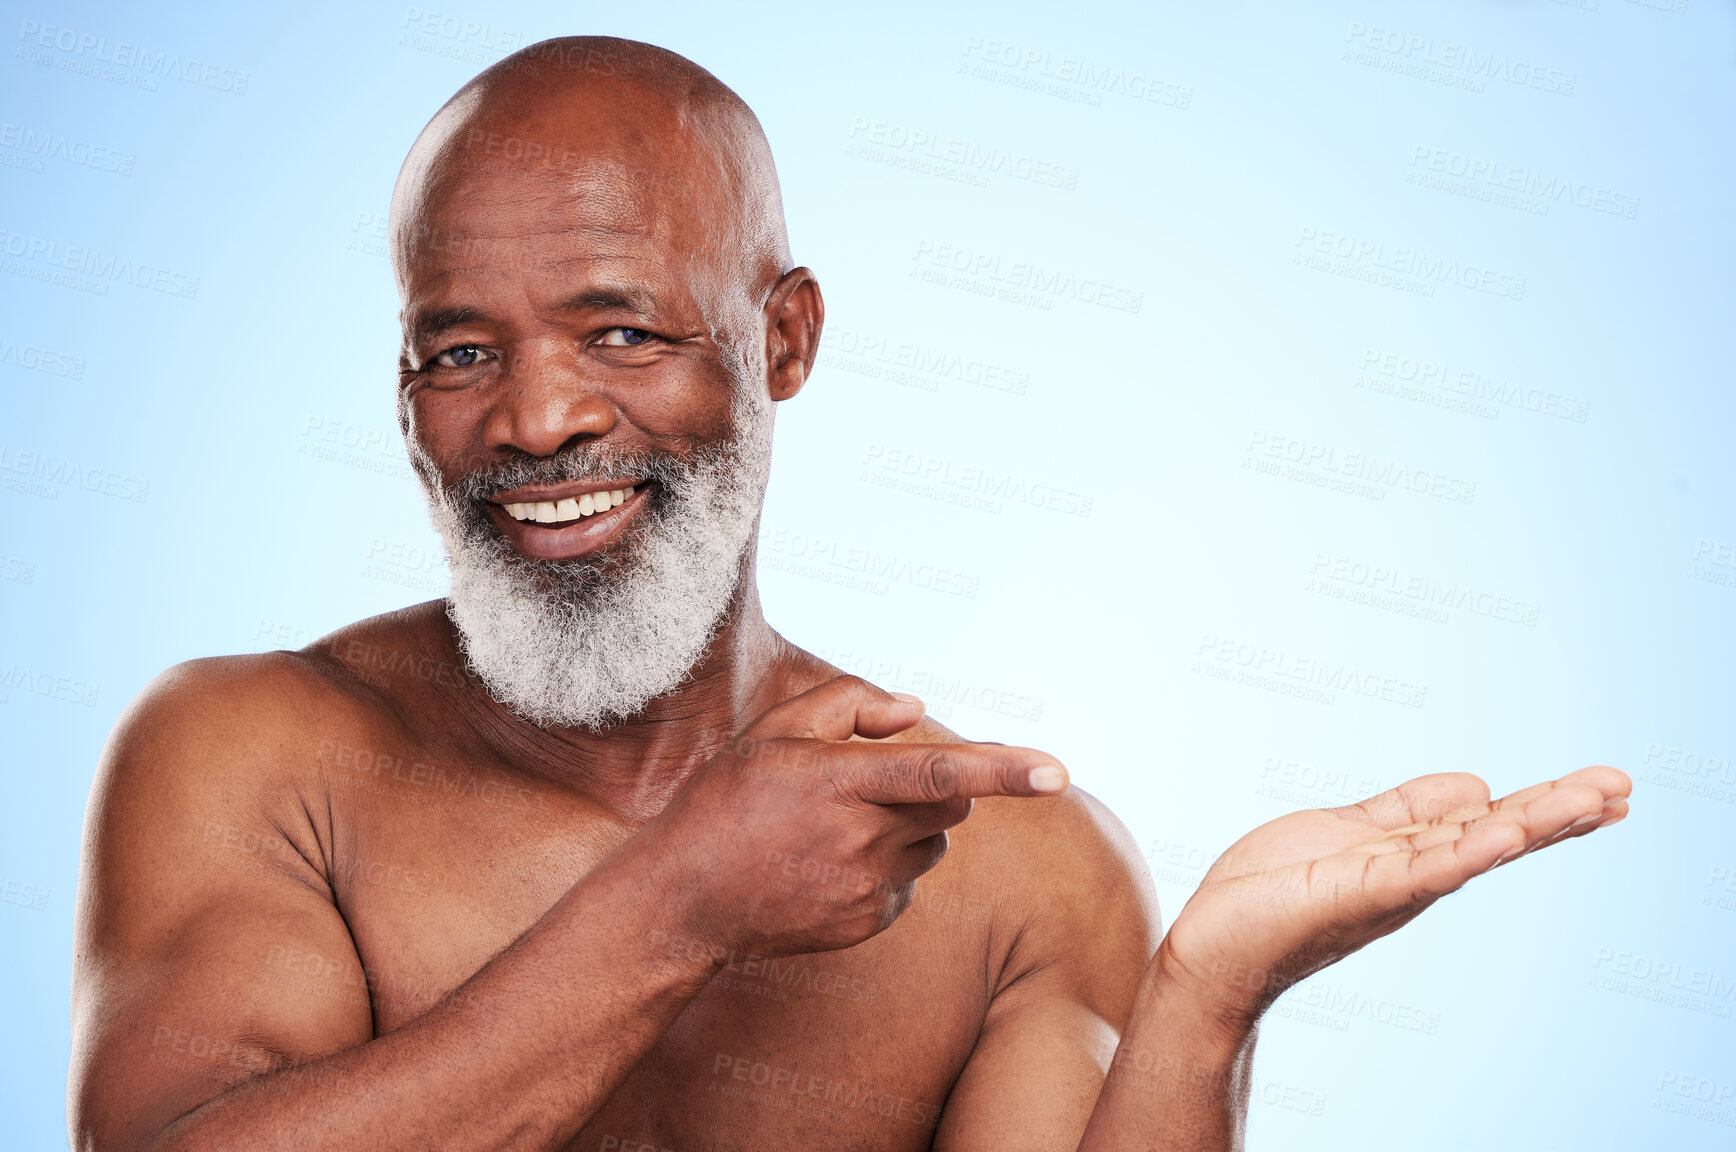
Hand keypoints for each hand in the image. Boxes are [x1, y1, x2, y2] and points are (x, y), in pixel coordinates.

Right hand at [642, 675, 1067, 960]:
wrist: (686, 899)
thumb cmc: (728, 800)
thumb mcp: (774, 730)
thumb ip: (849, 702)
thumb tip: (914, 712)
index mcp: (840, 782)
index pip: (936, 770)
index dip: (1003, 769)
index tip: (1057, 771)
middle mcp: (861, 839)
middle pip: (950, 801)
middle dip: (935, 783)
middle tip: (871, 781)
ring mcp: (868, 888)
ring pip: (935, 843)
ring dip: (912, 825)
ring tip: (839, 826)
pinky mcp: (870, 923)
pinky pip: (909, 882)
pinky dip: (887, 866)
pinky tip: (829, 864)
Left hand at [1154, 767, 1630, 1030]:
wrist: (1213, 945)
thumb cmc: (1270, 892)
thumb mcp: (1348, 833)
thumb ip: (1405, 810)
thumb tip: (1476, 783)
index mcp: (1413, 855)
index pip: (1491, 822)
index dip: (1547, 804)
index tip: (1609, 788)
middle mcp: (1414, 876)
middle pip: (1498, 836)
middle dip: (1560, 812)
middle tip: (1624, 788)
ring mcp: (1390, 887)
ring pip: (1473, 850)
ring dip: (1531, 824)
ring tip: (1589, 800)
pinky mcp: (1355, 894)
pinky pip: (1417, 871)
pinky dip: (1462, 851)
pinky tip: (1504, 832)